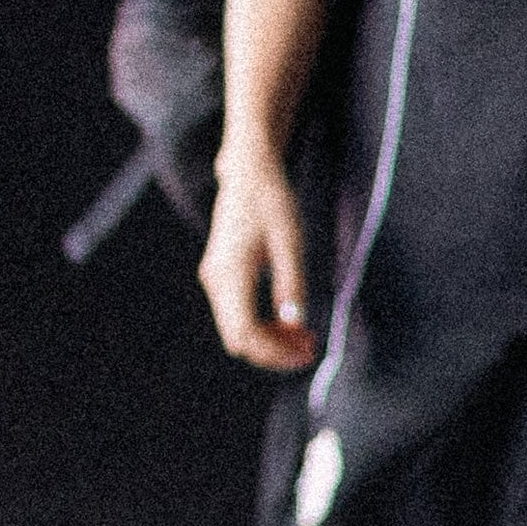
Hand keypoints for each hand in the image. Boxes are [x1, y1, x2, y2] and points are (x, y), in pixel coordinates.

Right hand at [198, 139, 314, 369]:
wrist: (248, 173)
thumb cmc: (271, 201)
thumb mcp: (290, 241)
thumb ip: (291, 283)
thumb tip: (295, 323)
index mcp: (230, 273)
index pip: (244, 333)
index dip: (274, 352)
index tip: (306, 353)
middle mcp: (216, 281)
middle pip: (238, 339)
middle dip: (274, 351)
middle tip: (311, 349)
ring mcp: (215, 280)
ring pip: (237, 330)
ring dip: (270, 340)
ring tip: (305, 338)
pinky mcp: (222, 277)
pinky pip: (238, 315)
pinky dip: (263, 325)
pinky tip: (289, 322)